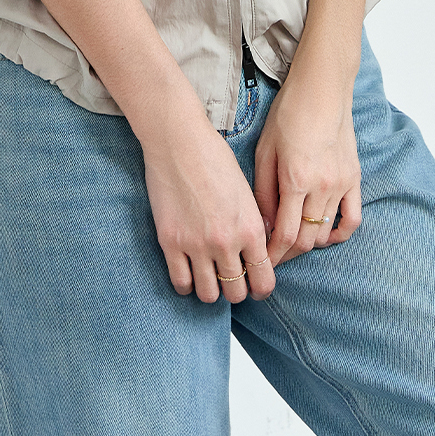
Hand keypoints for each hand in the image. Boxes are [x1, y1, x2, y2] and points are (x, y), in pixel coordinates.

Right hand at [140, 95, 274, 305]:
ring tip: (207, 276)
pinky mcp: (170, 242)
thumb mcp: (245, 191)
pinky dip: (186, 285)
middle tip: (228, 279)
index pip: (264, 281)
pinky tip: (188, 273)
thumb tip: (258, 251)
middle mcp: (227, 242)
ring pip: (209, 295)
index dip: (260, 289)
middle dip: (235, 290)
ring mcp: (197, 245)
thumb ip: (253, 224)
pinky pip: (181, 283)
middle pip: (236, 293)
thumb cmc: (213, 157)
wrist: (178, 140)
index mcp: (251, 228)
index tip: (254, 286)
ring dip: (211, 290)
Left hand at [253, 59, 361, 265]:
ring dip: (308, 243)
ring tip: (292, 242)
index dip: (273, 255)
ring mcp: (342, 184)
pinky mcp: (355, 179)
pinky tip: (324, 234)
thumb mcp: (265, 150)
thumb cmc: (288, 114)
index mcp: (296, 180)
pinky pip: (352, 219)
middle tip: (273, 256)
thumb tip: (263, 224)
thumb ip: (263, 191)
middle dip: (288, 253)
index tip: (263, 262)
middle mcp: (322, 187)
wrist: (322, 90)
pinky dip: (339, 233)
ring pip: (326, 232)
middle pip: (306, 239)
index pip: (286, 234)